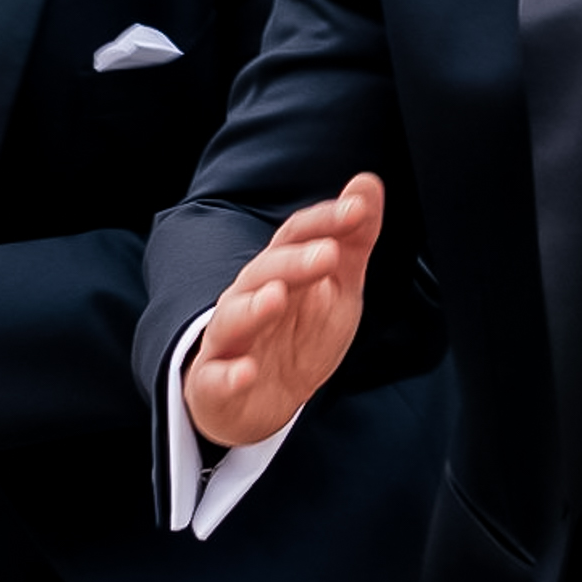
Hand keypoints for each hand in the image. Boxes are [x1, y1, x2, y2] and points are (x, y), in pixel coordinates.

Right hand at [187, 175, 384, 449]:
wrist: (263, 400)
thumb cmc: (298, 334)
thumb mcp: (337, 288)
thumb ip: (352, 240)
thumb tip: (367, 181)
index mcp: (277, 272)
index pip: (295, 236)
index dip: (325, 221)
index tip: (359, 209)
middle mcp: (246, 298)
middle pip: (265, 272)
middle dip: (296, 262)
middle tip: (329, 254)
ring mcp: (228, 340)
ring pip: (233, 318)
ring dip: (253, 308)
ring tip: (277, 296)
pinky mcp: (213, 384)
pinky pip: (216, 378)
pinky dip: (229, 375)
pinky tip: (246, 372)